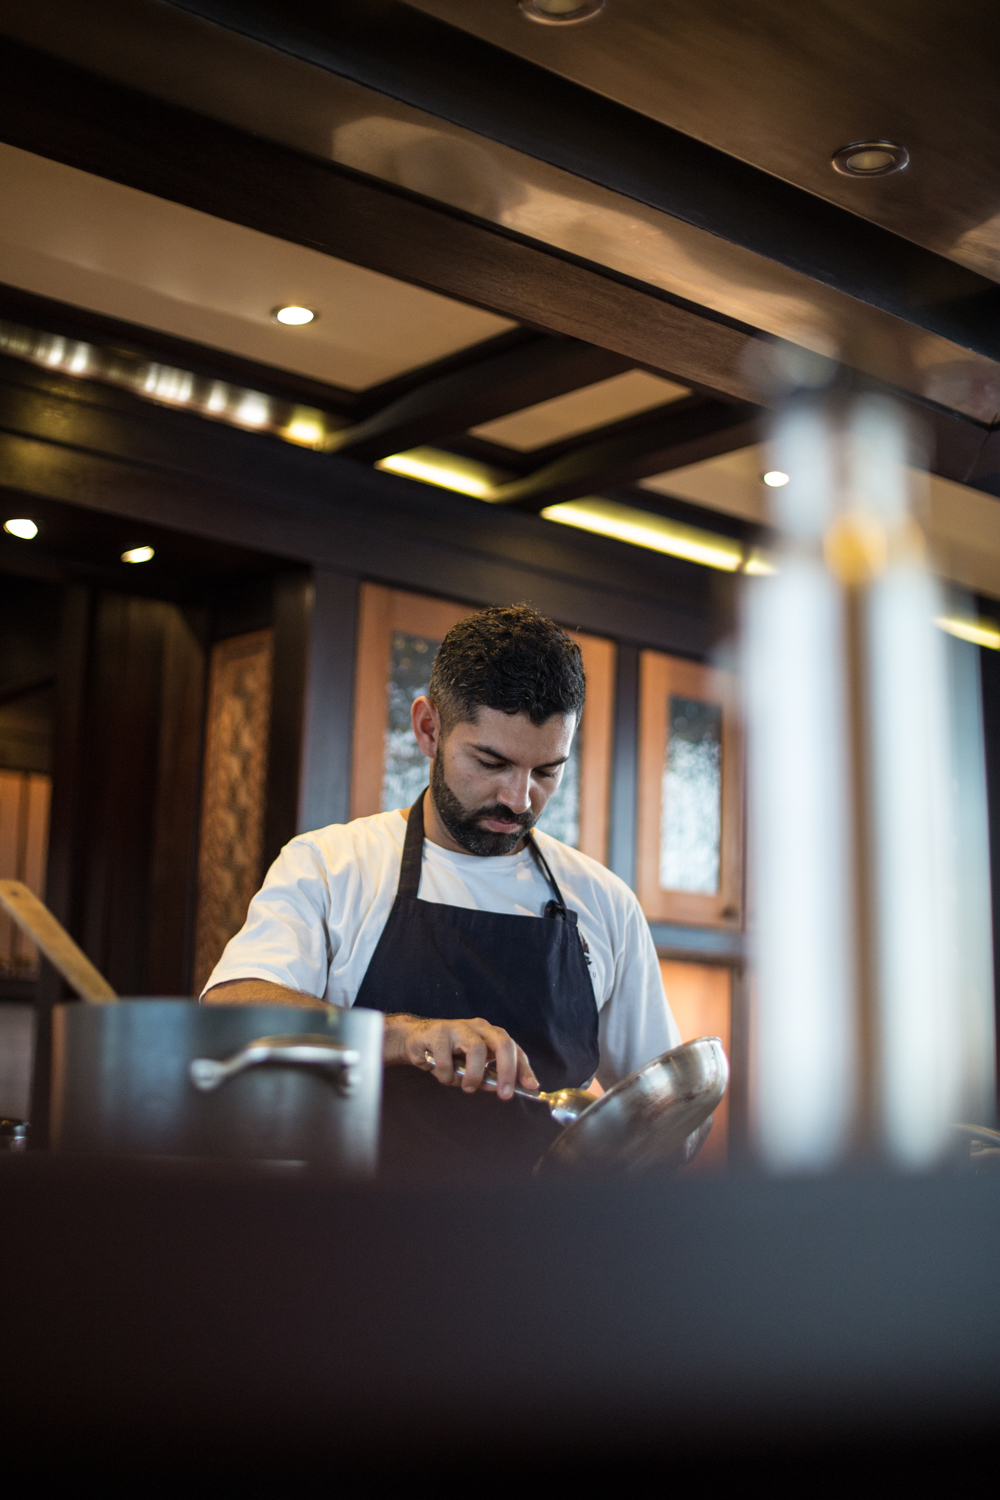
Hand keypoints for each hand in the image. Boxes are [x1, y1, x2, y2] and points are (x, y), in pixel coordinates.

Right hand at [383, 1014, 537, 1099]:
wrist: (415, 1040)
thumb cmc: (448, 1055)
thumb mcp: (471, 1068)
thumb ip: (487, 1078)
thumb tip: (501, 1089)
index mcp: (490, 1034)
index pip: (514, 1049)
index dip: (524, 1068)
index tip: (532, 1087)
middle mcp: (478, 1027)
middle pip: (502, 1043)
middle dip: (507, 1071)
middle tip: (505, 1095)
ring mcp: (458, 1027)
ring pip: (476, 1049)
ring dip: (473, 1075)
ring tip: (466, 1086)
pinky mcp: (438, 1032)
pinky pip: (446, 1059)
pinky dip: (446, 1075)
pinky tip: (442, 1076)